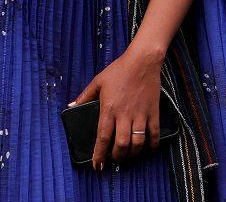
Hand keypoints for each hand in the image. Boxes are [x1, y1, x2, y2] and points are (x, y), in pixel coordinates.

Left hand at [72, 47, 163, 169]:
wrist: (143, 60)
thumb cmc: (119, 70)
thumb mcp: (98, 81)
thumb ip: (84, 96)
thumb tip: (71, 106)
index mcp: (109, 109)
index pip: (103, 138)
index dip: (99, 155)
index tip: (97, 166)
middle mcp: (125, 115)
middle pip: (121, 145)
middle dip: (117, 157)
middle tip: (114, 159)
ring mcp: (140, 114)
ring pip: (137, 142)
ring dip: (133, 154)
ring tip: (129, 155)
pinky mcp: (153, 111)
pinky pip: (154, 133)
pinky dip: (152, 144)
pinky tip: (149, 148)